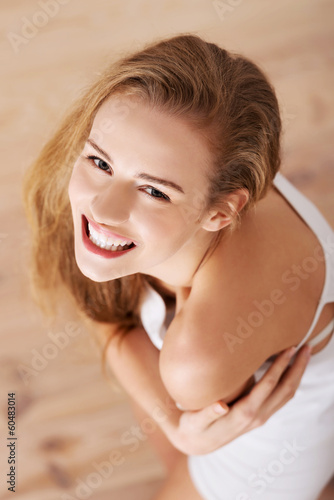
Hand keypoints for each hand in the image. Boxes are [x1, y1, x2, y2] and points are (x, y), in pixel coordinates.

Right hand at [168, 345, 310, 454]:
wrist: (197, 443)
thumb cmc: (193, 427)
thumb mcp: (195, 422)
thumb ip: (208, 413)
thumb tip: (221, 405)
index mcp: (244, 414)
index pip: (268, 386)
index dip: (280, 366)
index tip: (288, 348)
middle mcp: (257, 416)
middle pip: (286, 390)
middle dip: (298, 368)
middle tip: (306, 346)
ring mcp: (261, 416)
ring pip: (287, 394)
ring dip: (298, 374)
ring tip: (304, 353)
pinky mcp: (260, 414)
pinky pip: (281, 397)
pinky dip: (290, 381)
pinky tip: (290, 368)